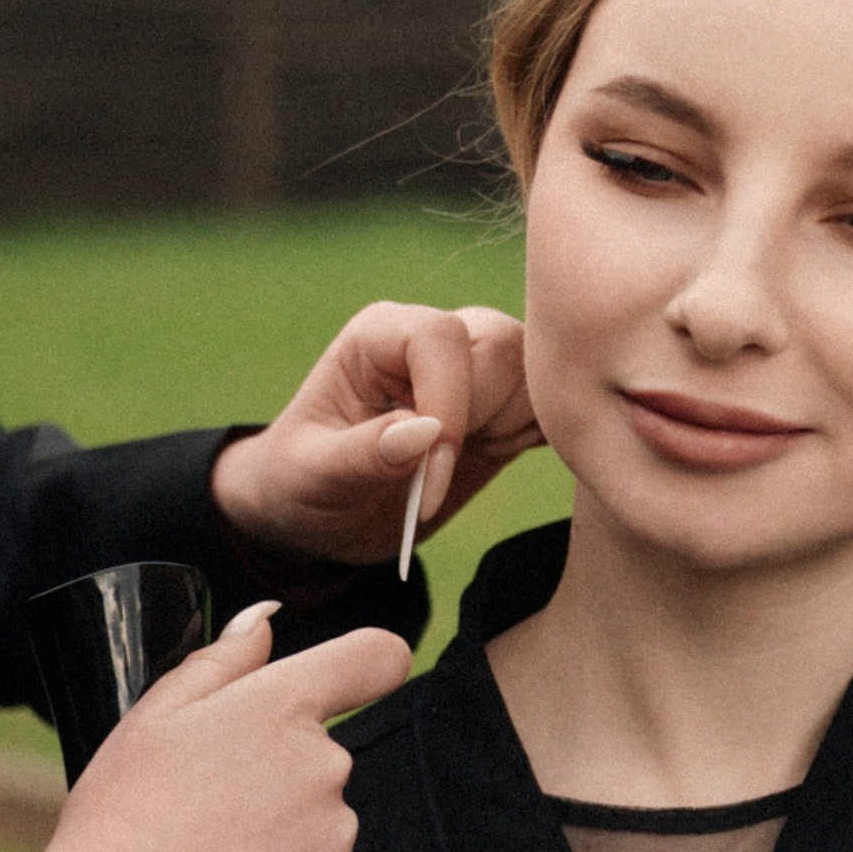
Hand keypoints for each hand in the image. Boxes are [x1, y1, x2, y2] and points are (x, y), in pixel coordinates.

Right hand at [15, 607, 409, 851]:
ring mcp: (335, 833)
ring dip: (279, 837)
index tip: (363, 676)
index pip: (374, 658)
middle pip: (321, 756)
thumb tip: (265, 621)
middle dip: (276, 775)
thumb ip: (222, 661)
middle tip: (207, 810)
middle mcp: (325, 764)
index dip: (371, 663)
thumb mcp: (154, 716)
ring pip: (318, 822)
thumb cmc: (123, 816)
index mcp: (281, 707)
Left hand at [210, 304, 544, 570]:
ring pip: (536, 372)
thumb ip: (362, 454)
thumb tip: (425, 432)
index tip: (430, 475)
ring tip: (461, 460)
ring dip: (513, 427)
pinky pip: (549, 402)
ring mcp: (475, 367)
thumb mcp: (313, 478)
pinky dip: (534, 435)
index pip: (440, 338)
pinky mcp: (504, 402)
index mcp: (379, 336)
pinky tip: (491, 455)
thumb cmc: (303, 486)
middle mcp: (433, 339)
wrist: (324, 515)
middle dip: (484, 418)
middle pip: (503, 346)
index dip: (449, 405)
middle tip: (440, 471)